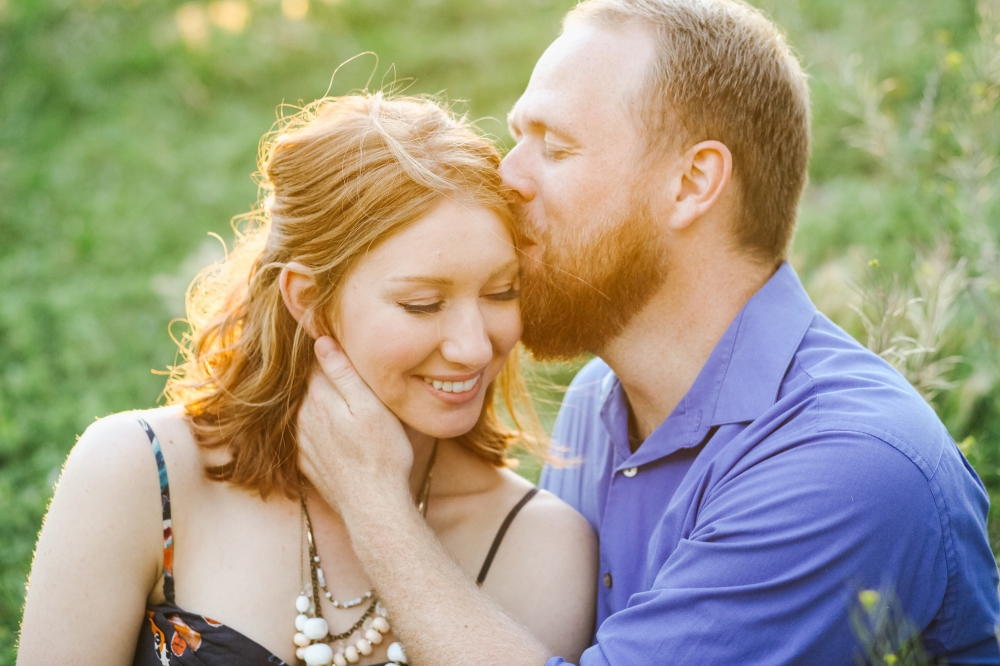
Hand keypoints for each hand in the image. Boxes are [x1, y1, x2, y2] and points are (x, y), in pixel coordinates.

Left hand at [297, 336, 413, 514]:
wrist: (373, 506)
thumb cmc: (381, 454)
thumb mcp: (371, 406)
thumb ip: (343, 373)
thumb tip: (321, 341)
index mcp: (319, 398)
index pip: (316, 363)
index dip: (330, 354)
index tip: (345, 349)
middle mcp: (303, 418)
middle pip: (311, 386)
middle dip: (326, 379)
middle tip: (353, 378)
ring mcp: (303, 443)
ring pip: (309, 411)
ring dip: (324, 405)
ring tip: (349, 408)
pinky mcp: (307, 462)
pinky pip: (310, 436)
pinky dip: (322, 430)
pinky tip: (341, 436)